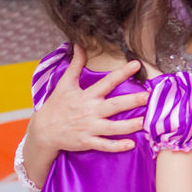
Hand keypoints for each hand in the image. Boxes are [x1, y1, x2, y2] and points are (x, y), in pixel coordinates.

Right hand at [32, 45, 148, 152]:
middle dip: (133, 101)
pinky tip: (131, 144)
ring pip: (113, 128)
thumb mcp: (64, 83)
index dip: (122, 73)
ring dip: (131, 125)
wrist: (43, 130)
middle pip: (115, 105)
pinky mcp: (87, 142)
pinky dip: (117, 146)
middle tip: (149, 96)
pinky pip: (104, 145)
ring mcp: (89, 128)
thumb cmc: (56, 105)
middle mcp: (90, 111)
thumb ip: (75, 65)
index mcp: (87, 96)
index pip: (107, 82)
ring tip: (146, 121)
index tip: (136, 64)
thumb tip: (79, 45)